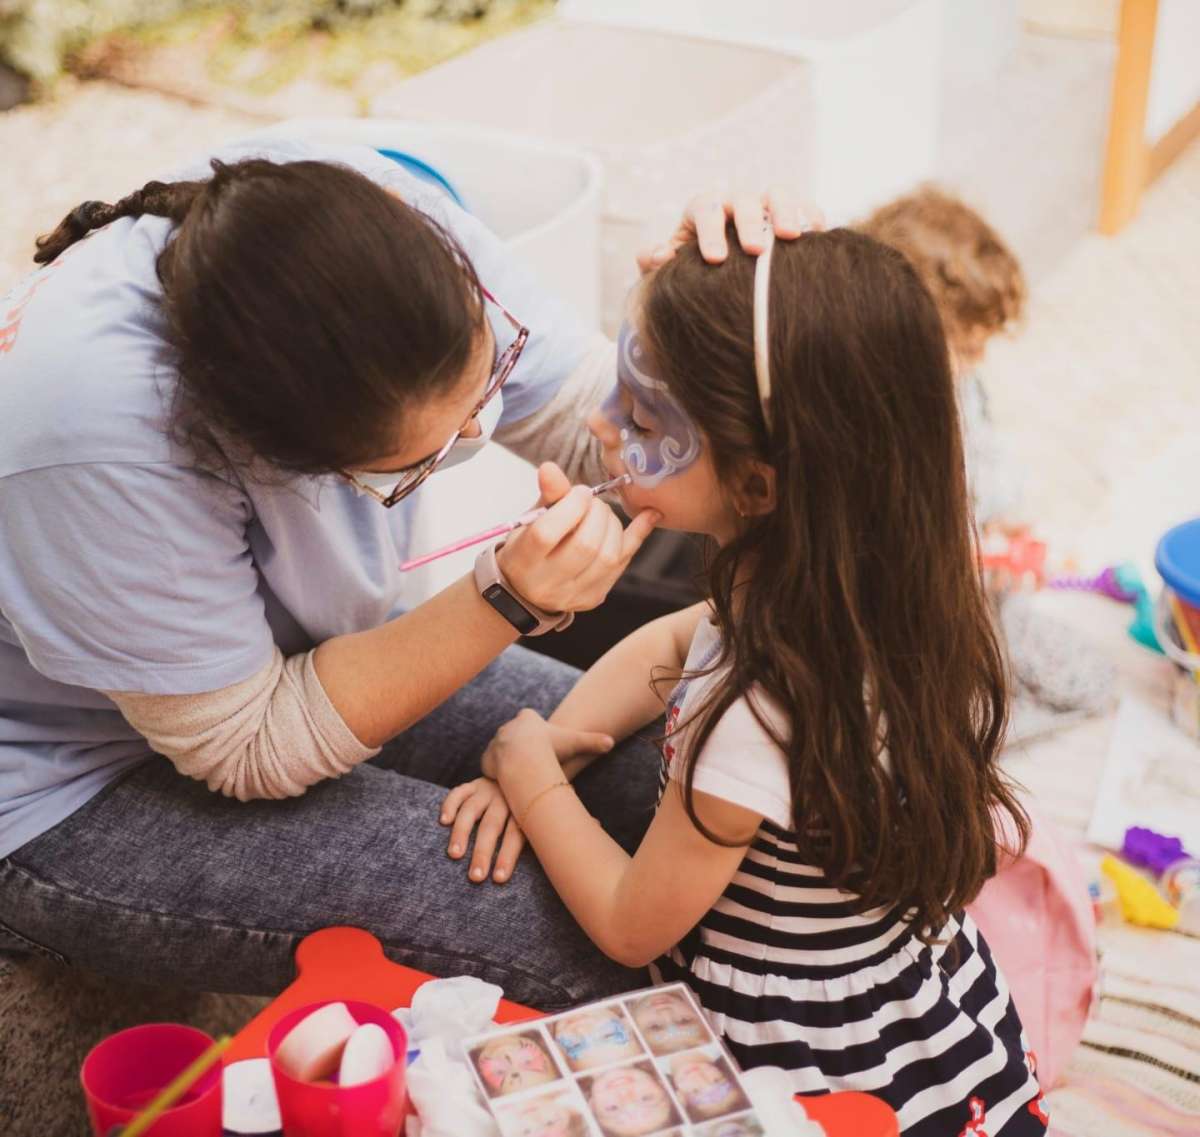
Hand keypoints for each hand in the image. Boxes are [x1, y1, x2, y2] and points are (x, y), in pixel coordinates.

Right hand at [441, 777, 524, 883]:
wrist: (522, 773)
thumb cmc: (525, 811)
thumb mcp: (532, 822)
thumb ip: (525, 839)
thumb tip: (527, 873)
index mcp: (522, 810)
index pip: (514, 835)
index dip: (507, 857)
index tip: (498, 879)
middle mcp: (503, 799)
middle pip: (492, 826)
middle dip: (482, 852)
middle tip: (475, 876)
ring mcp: (487, 790)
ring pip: (471, 810)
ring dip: (462, 832)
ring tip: (455, 854)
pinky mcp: (472, 785)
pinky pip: (458, 793)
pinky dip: (450, 805)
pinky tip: (444, 821)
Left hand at [481, 708, 613, 781]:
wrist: (521, 759)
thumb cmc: (549, 748)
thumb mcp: (574, 742)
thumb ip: (592, 742)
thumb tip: (612, 742)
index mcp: (527, 718)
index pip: (530, 720)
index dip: (539, 736)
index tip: (545, 747)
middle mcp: (509, 726)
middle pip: (518, 738)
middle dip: (524, 750)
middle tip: (535, 765)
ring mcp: (496, 742)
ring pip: (505, 752)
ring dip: (512, 763)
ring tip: (525, 776)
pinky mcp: (487, 759)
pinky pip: (495, 767)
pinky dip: (502, 774)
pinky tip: (512, 782)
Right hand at [498, 463, 659, 613]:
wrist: (528, 589)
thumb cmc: (528, 546)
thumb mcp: (531, 520)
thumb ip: (547, 496)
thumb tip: (551, 468)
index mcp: (523, 560)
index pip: (547, 533)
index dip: (570, 506)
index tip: (579, 493)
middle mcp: (547, 583)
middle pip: (584, 546)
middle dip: (597, 514)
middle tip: (593, 502)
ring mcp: (574, 594)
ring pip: (608, 557)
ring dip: (613, 525)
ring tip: (603, 514)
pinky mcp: (595, 596)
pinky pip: (624, 562)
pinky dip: (638, 534)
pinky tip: (649, 515)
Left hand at [637, 189, 823, 273]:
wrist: (719, 278)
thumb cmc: (692, 272)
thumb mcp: (668, 269)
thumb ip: (655, 261)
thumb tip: (658, 255)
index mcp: (702, 209)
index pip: (704, 209)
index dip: (709, 232)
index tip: (714, 259)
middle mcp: (735, 202)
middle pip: (742, 199)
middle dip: (748, 222)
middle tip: (755, 249)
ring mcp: (765, 207)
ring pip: (778, 194)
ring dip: (786, 211)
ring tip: (792, 236)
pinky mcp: (792, 216)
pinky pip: (805, 208)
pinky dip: (811, 217)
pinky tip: (817, 236)